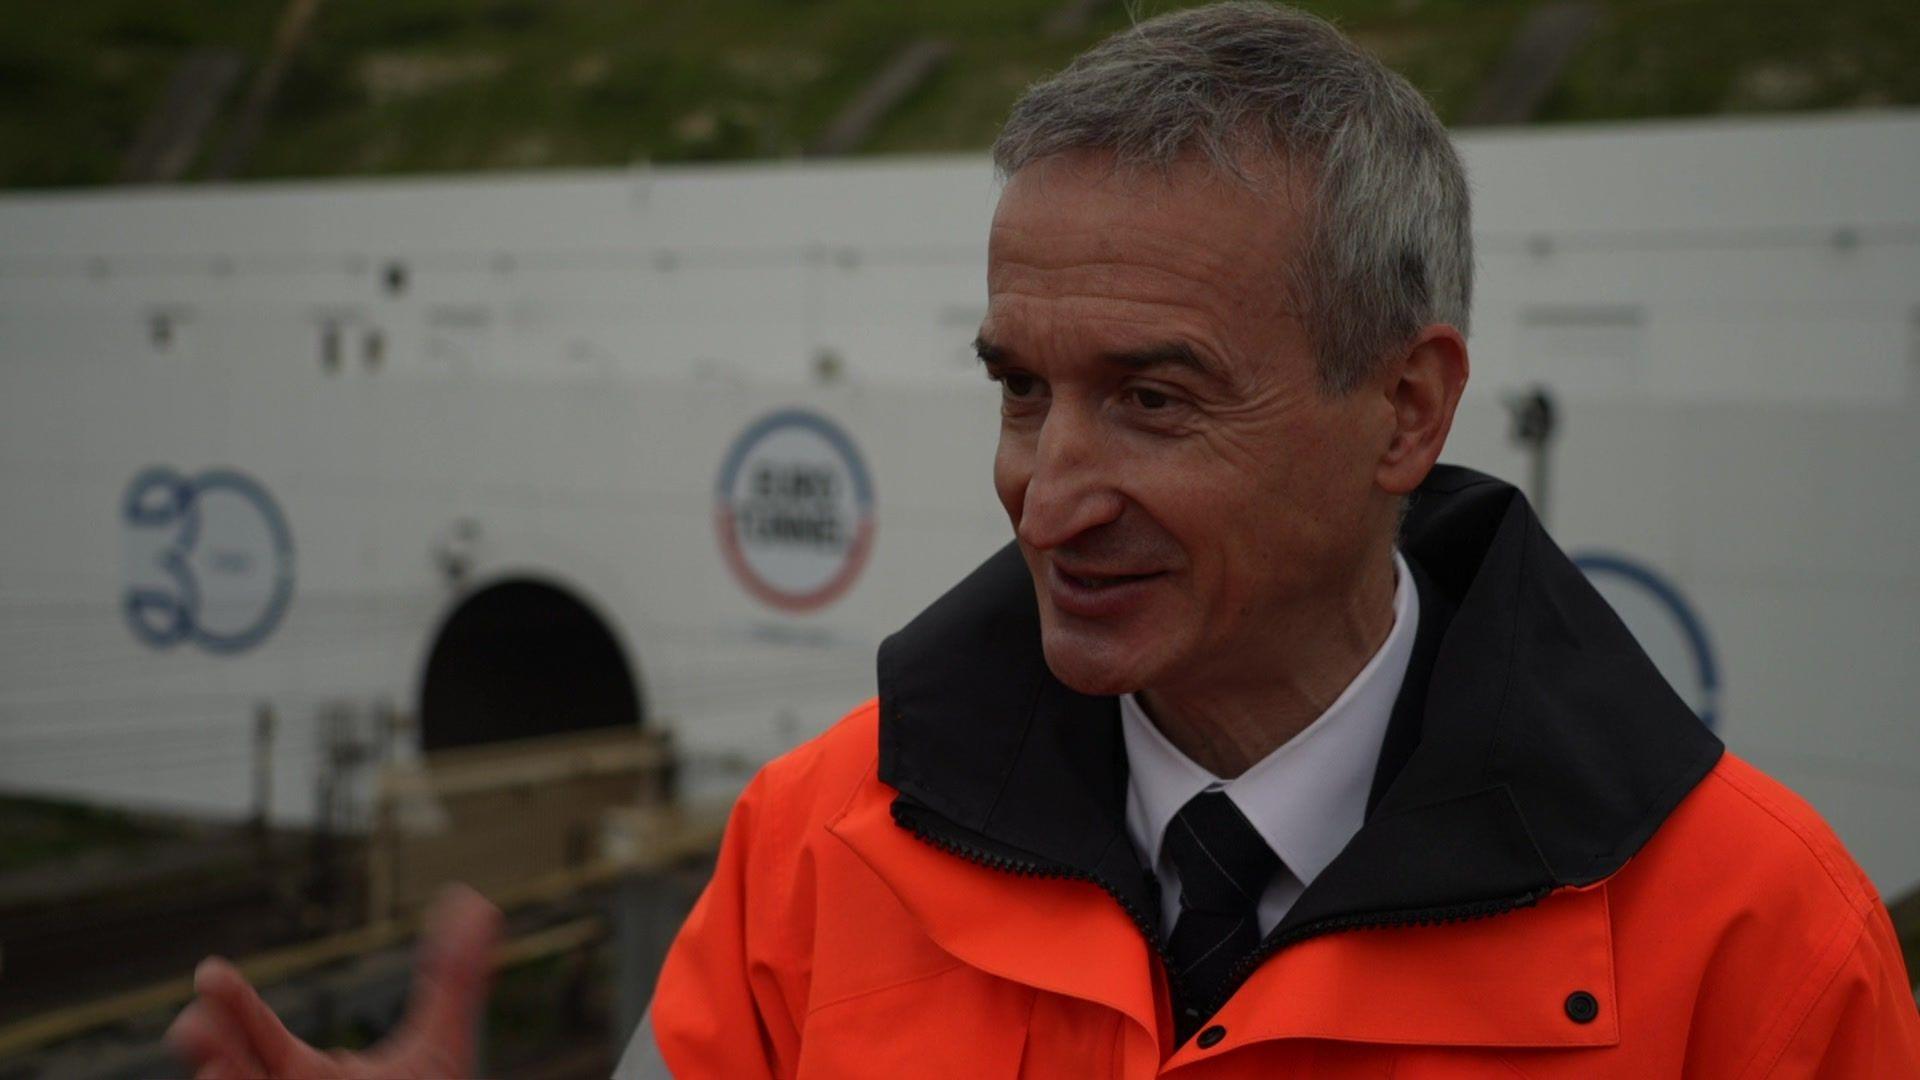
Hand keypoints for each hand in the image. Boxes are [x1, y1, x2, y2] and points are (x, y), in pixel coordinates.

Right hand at [166, 884, 501, 1078]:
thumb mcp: (441, 1042)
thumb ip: (455, 976)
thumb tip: (473, 901)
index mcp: (304, 1074)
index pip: (258, 1035)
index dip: (234, 1007)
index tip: (210, 973)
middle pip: (238, 1079)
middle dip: (214, 1054)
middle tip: (191, 1026)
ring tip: (215, 1072)